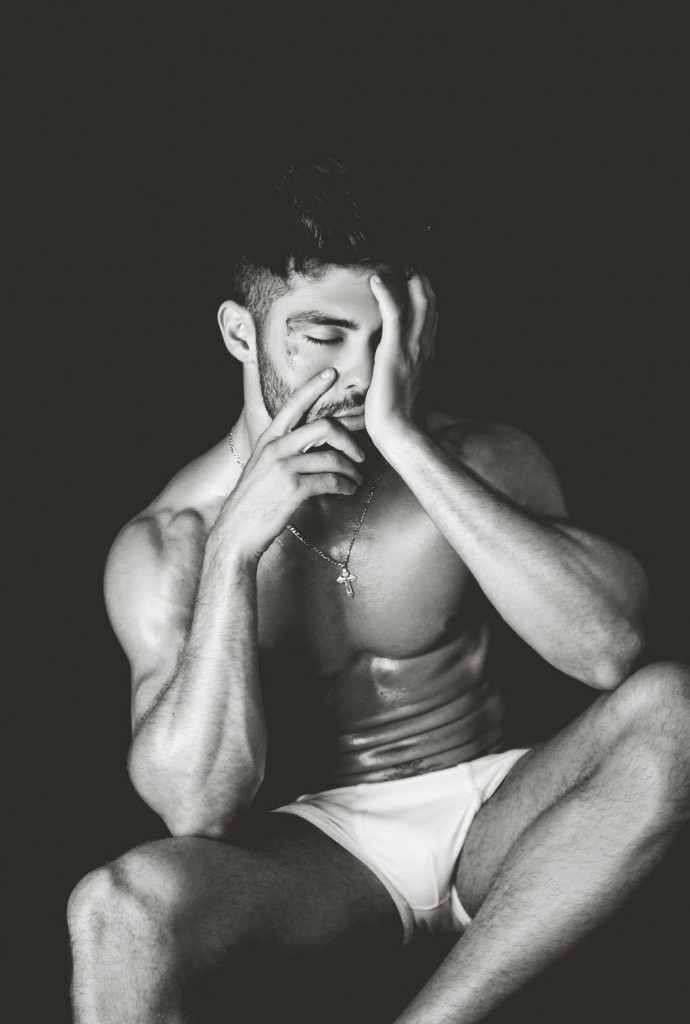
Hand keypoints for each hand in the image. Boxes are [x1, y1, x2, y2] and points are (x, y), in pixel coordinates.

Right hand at [217, 369, 365, 560]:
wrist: (236, 532)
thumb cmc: (253, 503)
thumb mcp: (262, 468)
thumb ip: (284, 452)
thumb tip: (315, 447)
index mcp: (268, 440)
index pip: (293, 405)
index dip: (313, 387)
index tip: (331, 374)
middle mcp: (276, 449)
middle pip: (324, 427)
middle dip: (349, 438)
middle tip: (360, 453)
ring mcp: (284, 468)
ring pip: (332, 457)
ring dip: (352, 469)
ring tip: (357, 478)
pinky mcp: (294, 489)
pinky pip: (331, 480)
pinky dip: (346, 485)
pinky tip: (349, 490)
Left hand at [365, 272, 436, 443]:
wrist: (398, 430)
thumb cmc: (396, 413)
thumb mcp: (404, 384)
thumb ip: (404, 367)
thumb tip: (393, 360)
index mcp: (427, 353)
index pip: (431, 314)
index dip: (424, 292)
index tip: (413, 274)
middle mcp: (424, 346)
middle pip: (430, 301)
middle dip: (419, 277)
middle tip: (405, 259)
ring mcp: (412, 347)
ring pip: (418, 301)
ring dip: (408, 278)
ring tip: (396, 260)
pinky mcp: (394, 351)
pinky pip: (394, 314)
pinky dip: (387, 293)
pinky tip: (377, 279)